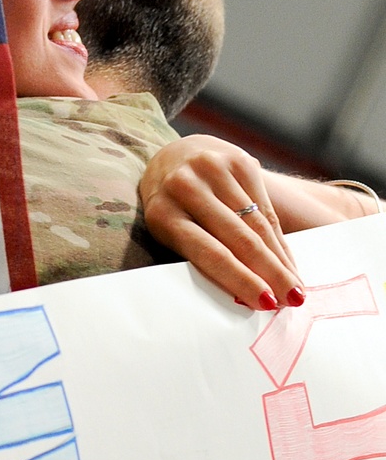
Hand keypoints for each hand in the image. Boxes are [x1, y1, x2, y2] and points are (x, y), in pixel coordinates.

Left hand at [140, 136, 303, 310]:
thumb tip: (244, 296)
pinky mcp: (239, 161)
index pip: (209, 253)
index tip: (264, 303)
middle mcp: (187, 187)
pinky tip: (288, 261)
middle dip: (271, 274)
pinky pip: (266, 207)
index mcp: (163, 213)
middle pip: (240, 238)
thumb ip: (200, 256)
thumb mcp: (171, 231)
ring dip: (280, 260)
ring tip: (296, 288)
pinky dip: (279, 239)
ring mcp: (214, 170)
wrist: (175, 155)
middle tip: (292, 302)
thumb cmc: (172, 206)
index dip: (240, 279)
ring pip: (258, 224)